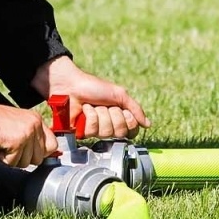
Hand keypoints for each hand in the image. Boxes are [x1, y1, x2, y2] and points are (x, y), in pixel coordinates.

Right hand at [0, 103, 57, 167]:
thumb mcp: (18, 123)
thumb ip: (31, 135)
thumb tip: (42, 155)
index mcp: (36, 119)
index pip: (53, 145)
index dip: (40, 153)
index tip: (28, 153)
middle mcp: (35, 125)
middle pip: (38, 158)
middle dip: (22, 157)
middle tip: (9, 146)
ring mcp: (27, 133)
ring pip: (25, 163)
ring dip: (11, 158)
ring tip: (2, 143)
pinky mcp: (16, 141)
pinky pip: (12, 162)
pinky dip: (2, 158)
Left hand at [33, 55, 149, 139]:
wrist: (70, 85)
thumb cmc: (93, 86)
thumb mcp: (119, 94)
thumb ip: (135, 109)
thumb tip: (147, 124)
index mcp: (118, 117)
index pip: (132, 130)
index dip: (128, 121)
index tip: (121, 110)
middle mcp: (108, 126)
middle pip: (120, 132)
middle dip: (113, 115)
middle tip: (105, 106)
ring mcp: (95, 131)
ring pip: (106, 132)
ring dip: (100, 115)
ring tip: (92, 106)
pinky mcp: (82, 133)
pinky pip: (92, 131)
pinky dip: (89, 117)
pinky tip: (84, 111)